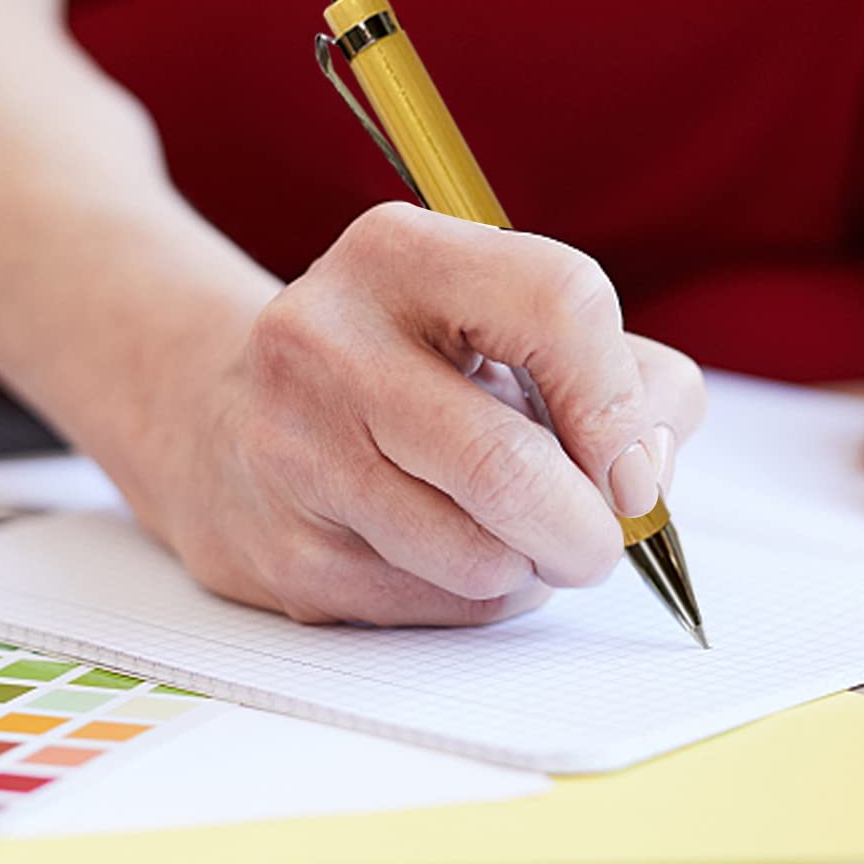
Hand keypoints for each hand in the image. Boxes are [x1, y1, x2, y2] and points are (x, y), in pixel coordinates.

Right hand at [152, 202, 704, 623]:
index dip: (620, 401)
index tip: (626, 462)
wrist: (221, 423)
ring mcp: (292, 450)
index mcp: (399, 255)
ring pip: (477, 557)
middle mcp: (327, 340)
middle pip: (509, 466)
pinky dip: (474, 598)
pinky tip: (442, 553)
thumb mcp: (505, 325)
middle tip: (596, 540)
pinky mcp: (283, 551)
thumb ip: (623, 375)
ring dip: (530, 568)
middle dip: (586, 529)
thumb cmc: (405, 373)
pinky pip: (432, 608)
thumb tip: (642, 477)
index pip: (559, 302)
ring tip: (509, 534)